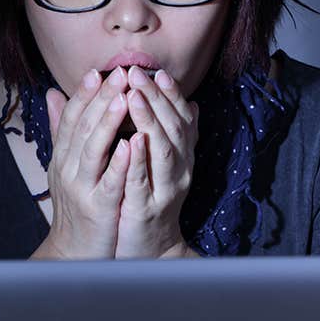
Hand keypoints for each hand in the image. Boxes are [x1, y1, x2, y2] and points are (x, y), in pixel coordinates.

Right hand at [32, 67, 131, 259]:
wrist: (74, 251)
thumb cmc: (76, 204)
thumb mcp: (65, 165)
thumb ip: (62, 130)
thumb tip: (52, 93)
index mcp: (63, 156)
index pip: (71, 118)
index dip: (83, 94)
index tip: (97, 71)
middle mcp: (67, 168)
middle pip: (83, 127)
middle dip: (100, 98)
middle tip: (117, 73)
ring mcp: (81, 187)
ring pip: (93, 149)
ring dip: (107, 121)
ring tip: (123, 97)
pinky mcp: (98, 207)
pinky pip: (109, 181)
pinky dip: (118, 162)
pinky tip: (129, 144)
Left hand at [114, 66, 199, 258]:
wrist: (150, 248)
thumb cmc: (151, 199)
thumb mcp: (161, 165)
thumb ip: (170, 134)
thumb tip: (190, 103)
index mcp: (180, 157)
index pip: (180, 118)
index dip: (171, 94)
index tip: (157, 72)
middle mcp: (179, 170)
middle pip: (173, 128)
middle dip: (155, 98)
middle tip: (137, 73)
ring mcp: (165, 190)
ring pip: (162, 151)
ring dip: (149, 121)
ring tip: (132, 97)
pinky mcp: (147, 209)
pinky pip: (143, 181)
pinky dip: (138, 161)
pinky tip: (130, 142)